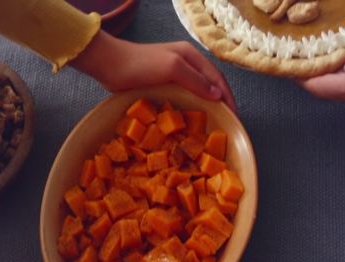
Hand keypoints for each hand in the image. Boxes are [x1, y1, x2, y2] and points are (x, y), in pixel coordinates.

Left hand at [72, 30, 236, 113]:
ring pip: (197, 91)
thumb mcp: (173, 68)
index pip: (217, 77)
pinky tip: (191, 119)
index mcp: (191, 56)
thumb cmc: (141, 64)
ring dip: (206, 106)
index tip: (235, 116)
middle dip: (221, 102)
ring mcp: (172, 74)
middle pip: (210, 84)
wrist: (110, 65)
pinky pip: (182, 96)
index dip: (228, 96)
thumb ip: (196, 80)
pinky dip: (191, 107)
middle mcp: (185, 63)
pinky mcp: (161, 84)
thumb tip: (218, 95)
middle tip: (226, 122)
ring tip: (212, 123)